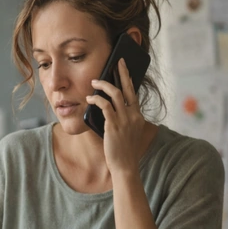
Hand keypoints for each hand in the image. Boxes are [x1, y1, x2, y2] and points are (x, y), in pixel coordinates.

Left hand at [86, 58, 145, 175]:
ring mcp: (124, 120)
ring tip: (94, 81)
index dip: (128, 79)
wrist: (125, 166)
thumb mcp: (127, 133)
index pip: (134, 93)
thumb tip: (108, 108)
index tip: (123, 68)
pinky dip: (96, 99)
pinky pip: (105, 106)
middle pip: (128, 88)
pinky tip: (89, 99)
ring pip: (115, 94)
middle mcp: (133, 115)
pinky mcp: (114, 125)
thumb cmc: (123, 151)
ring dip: (104, 85)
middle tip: (116, 62)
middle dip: (122, 72)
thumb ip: (123, 120)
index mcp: (138, 116)